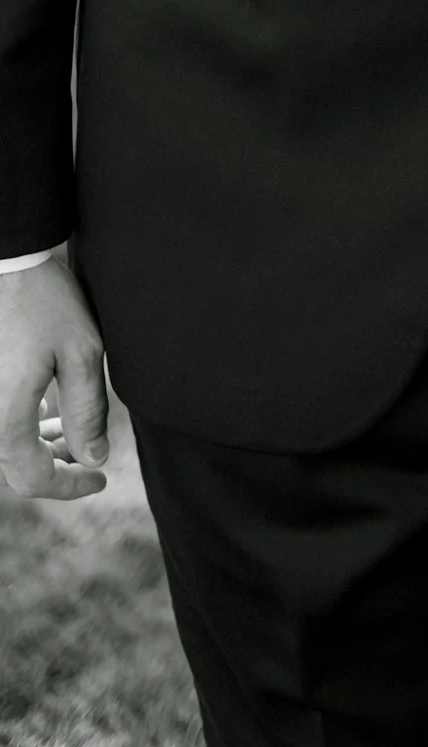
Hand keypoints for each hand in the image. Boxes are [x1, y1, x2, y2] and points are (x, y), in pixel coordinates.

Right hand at [0, 256, 108, 499]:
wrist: (6, 260)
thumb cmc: (42, 300)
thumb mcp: (80, 354)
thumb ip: (88, 413)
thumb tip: (93, 458)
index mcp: (4, 418)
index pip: (34, 478)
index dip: (70, 486)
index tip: (100, 478)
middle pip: (15, 465)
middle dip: (55, 465)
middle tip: (90, 454)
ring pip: (5, 443)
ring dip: (37, 444)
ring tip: (70, 430)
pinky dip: (22, 422)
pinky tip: (45, 407)